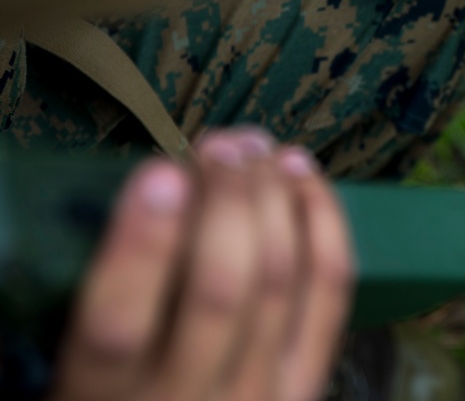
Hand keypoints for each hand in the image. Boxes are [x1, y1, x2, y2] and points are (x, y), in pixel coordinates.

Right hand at [49, 129, 353, 400]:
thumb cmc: (121, 394)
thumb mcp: (78, 367)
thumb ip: (108, 292)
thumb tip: (161, 187)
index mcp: (104, 396)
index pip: (119, 323)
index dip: (145, 242)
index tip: (161, 173)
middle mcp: (189, 398)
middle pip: (222, 285)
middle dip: (229, 199)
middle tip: (222, 145)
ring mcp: (260, 393)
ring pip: (281, 279)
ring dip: (275, 197)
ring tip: (258, 148)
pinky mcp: (307, 382)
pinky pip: (329, 291)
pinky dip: (322, 223)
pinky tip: (302, 176)